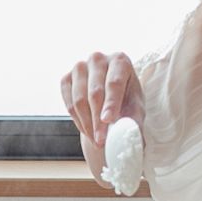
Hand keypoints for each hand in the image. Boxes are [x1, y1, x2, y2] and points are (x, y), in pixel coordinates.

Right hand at [59, 50, 141, 176]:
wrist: (109, 98)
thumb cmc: (126, 101)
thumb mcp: (136, 110)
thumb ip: (134, 123)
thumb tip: (132, 140)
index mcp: (120, 60)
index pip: (114, 83)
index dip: (111, 103)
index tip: (108, 121)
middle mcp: (98, 59)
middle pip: (95, 92)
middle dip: (97, 120)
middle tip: (101, 141)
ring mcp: (79, 67)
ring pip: (79, 100)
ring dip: (87, 124)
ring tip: (96, 141)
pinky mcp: (66, 79)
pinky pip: (68, 103)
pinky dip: (77, 121)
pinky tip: (88, 131)